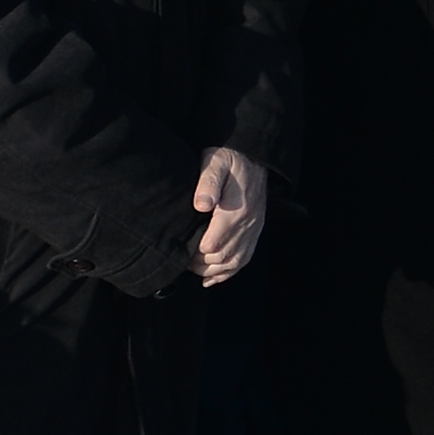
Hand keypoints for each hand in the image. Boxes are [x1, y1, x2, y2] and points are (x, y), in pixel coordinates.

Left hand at [192, 147, 267, 285]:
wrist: (252, 155)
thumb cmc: (228, 159)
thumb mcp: (215, 163)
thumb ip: (207, 183)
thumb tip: (201, 205)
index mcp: (236, 211)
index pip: (212, 245)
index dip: (193, 254)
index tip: (179, 252)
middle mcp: (248, 224)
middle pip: (223, 257)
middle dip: (200, 264)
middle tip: (181, 262)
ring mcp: (253, 228)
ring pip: (235, 262)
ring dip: (213, 271)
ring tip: (194, 271)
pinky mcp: (254, 230)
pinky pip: (245, 257)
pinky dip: (228, 272)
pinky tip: (211, 279)